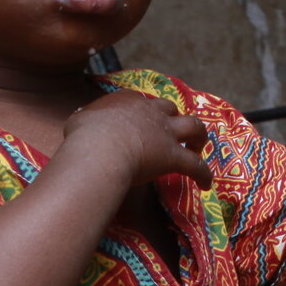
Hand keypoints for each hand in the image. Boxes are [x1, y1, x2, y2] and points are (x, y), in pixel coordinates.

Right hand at [61, 90, 213, 189]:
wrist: (99, 149)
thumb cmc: (84, 136)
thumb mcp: (79, 120)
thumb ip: (87, 119)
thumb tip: (83, 120)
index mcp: (127, 101)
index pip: (139, 101)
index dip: (143, 111)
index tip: (141, 121)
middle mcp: (151, 112)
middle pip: (169, 108)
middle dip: (173, 118)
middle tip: (172, 131)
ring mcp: (165, 133)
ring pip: (194, 126)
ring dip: (199, 136)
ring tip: (199, 147)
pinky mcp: (173, 156)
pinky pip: (196, 166)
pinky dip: (204, 174)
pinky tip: (206, 184)